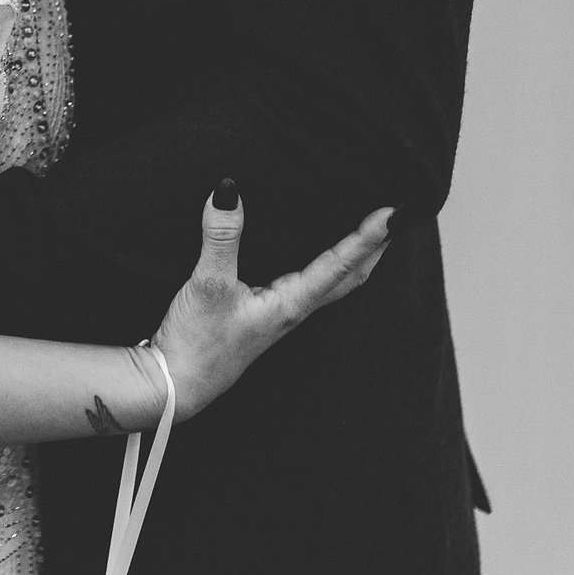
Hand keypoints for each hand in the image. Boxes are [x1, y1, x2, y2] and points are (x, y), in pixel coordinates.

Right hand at [146, 183, 392, 421]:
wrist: (177, 384)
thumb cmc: (197, 342)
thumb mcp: (208, 285)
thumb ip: (221, 238)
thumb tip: (228, 190)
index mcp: (290, 304)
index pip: (339, 264)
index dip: (368, 237)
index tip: (393, 213)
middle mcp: (293, 310)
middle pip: (349, 278)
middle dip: (374, 249)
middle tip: (396, 220)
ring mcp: (280, 315)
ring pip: (332, 284)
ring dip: (354, 259)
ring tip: (369, 234)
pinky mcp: (264, 316)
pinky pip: (308, 287)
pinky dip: (326, 267)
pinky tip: (313, 258)